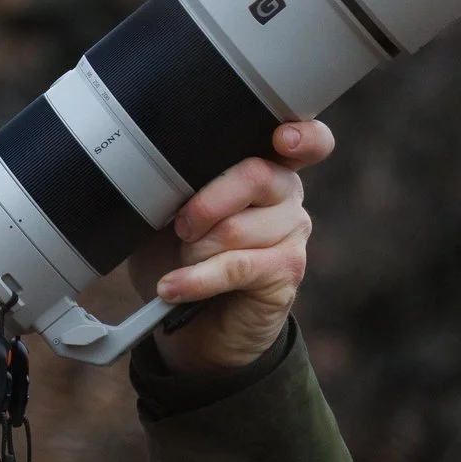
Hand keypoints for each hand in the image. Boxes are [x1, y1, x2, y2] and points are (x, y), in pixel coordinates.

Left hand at [130, 119, 332, 372]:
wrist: (191, 325)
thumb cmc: (181, 257)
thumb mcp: (167, 211)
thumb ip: (176, 182)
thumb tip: (157, 171)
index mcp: (264, 164)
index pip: (303, 139)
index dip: (302, 136)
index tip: (283, 140)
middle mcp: (286, 193)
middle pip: (254, 176)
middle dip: (203, 204)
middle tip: (179, 228)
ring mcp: (292, 232)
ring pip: (236, 227)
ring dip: (195, 251)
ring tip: (182, 263)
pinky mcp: (286, 271)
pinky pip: (236, 266)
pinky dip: (196, 279)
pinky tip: (173, 287)